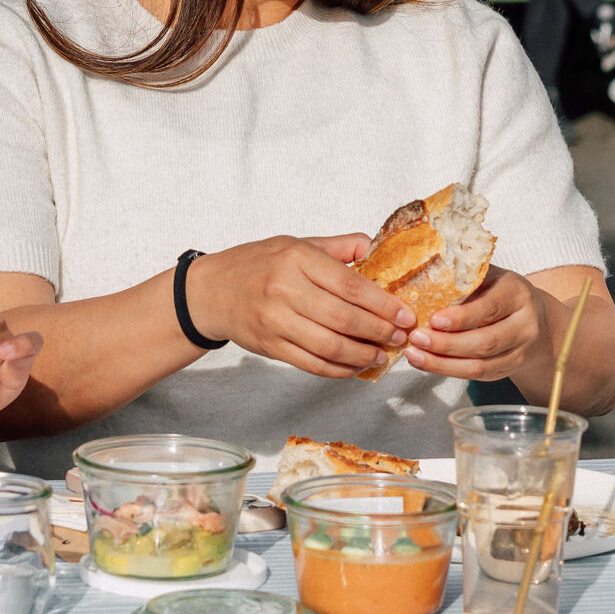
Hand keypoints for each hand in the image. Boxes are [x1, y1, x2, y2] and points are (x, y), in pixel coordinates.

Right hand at [188, 234, 411, 379]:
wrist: (210, 292)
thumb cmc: (256, 264)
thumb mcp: (295, 243)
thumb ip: (336, 247)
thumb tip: (373, 246)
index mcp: (297, 258)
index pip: (350, 285)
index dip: (383, 304)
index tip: (405, 314)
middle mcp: (284, 289)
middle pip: (344, 318)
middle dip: (379, 331)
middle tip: (400, 336)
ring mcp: (275, 321)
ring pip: (329, 346)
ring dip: (362, 355)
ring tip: (381, 355)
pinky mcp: (270, 346)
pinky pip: (312, 364)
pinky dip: (338, 369)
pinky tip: (355, 366)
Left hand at [405, 266, 540, 379]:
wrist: (538, 321)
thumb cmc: (503, 293)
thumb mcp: (491, 278)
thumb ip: (465, 280)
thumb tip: (424, 281)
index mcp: (518, 295)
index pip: (490, 308)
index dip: (462, 317)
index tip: (433, 319)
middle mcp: (525, 326)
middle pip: (485, 342)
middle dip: (446, 344)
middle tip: (416, 338)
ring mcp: (520, 352)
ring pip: (480, 366)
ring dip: (442, 363)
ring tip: (414, 354)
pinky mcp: (508, 370)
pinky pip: (477, 376)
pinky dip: (448, 371)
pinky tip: (427, 362)